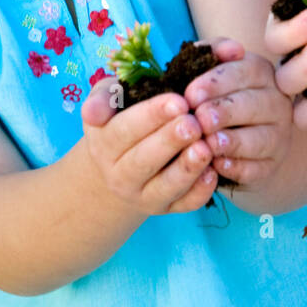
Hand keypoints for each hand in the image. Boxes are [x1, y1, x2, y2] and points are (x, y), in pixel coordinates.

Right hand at [80, 67, 222, 216]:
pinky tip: (213, 173)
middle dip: (171, 141)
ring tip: (206, 148)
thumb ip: (102, 98)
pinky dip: (199, 192)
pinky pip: (184, 205)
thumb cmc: (119, 118)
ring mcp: (143, 196)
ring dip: (187, 169)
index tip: (179, 102)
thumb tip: (92, 113)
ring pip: (165, 187)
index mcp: (104, 145)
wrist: (118, 163)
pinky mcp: (166, 208)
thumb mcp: (106, 100)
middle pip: (145, 160)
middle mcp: (120, 176)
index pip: (126, 130)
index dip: (152, 116)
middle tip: (194, 124)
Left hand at [183, 43, 292, 187]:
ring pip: (261, 138)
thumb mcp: (209, 67)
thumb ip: (213, 51)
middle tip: (201, 119)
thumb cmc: (213, 93)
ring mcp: (278, 135)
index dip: (217, 83)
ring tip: (210, 143)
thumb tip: (233, 49)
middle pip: (254, 105)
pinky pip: (258, 168)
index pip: (244, 72)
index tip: (191, 94)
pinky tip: (218, 165)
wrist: (229, 131)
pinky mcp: (271, 164)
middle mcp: (276, 101)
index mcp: (261, 71)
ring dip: (234, 141)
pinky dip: (238, 168)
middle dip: (225, 111)